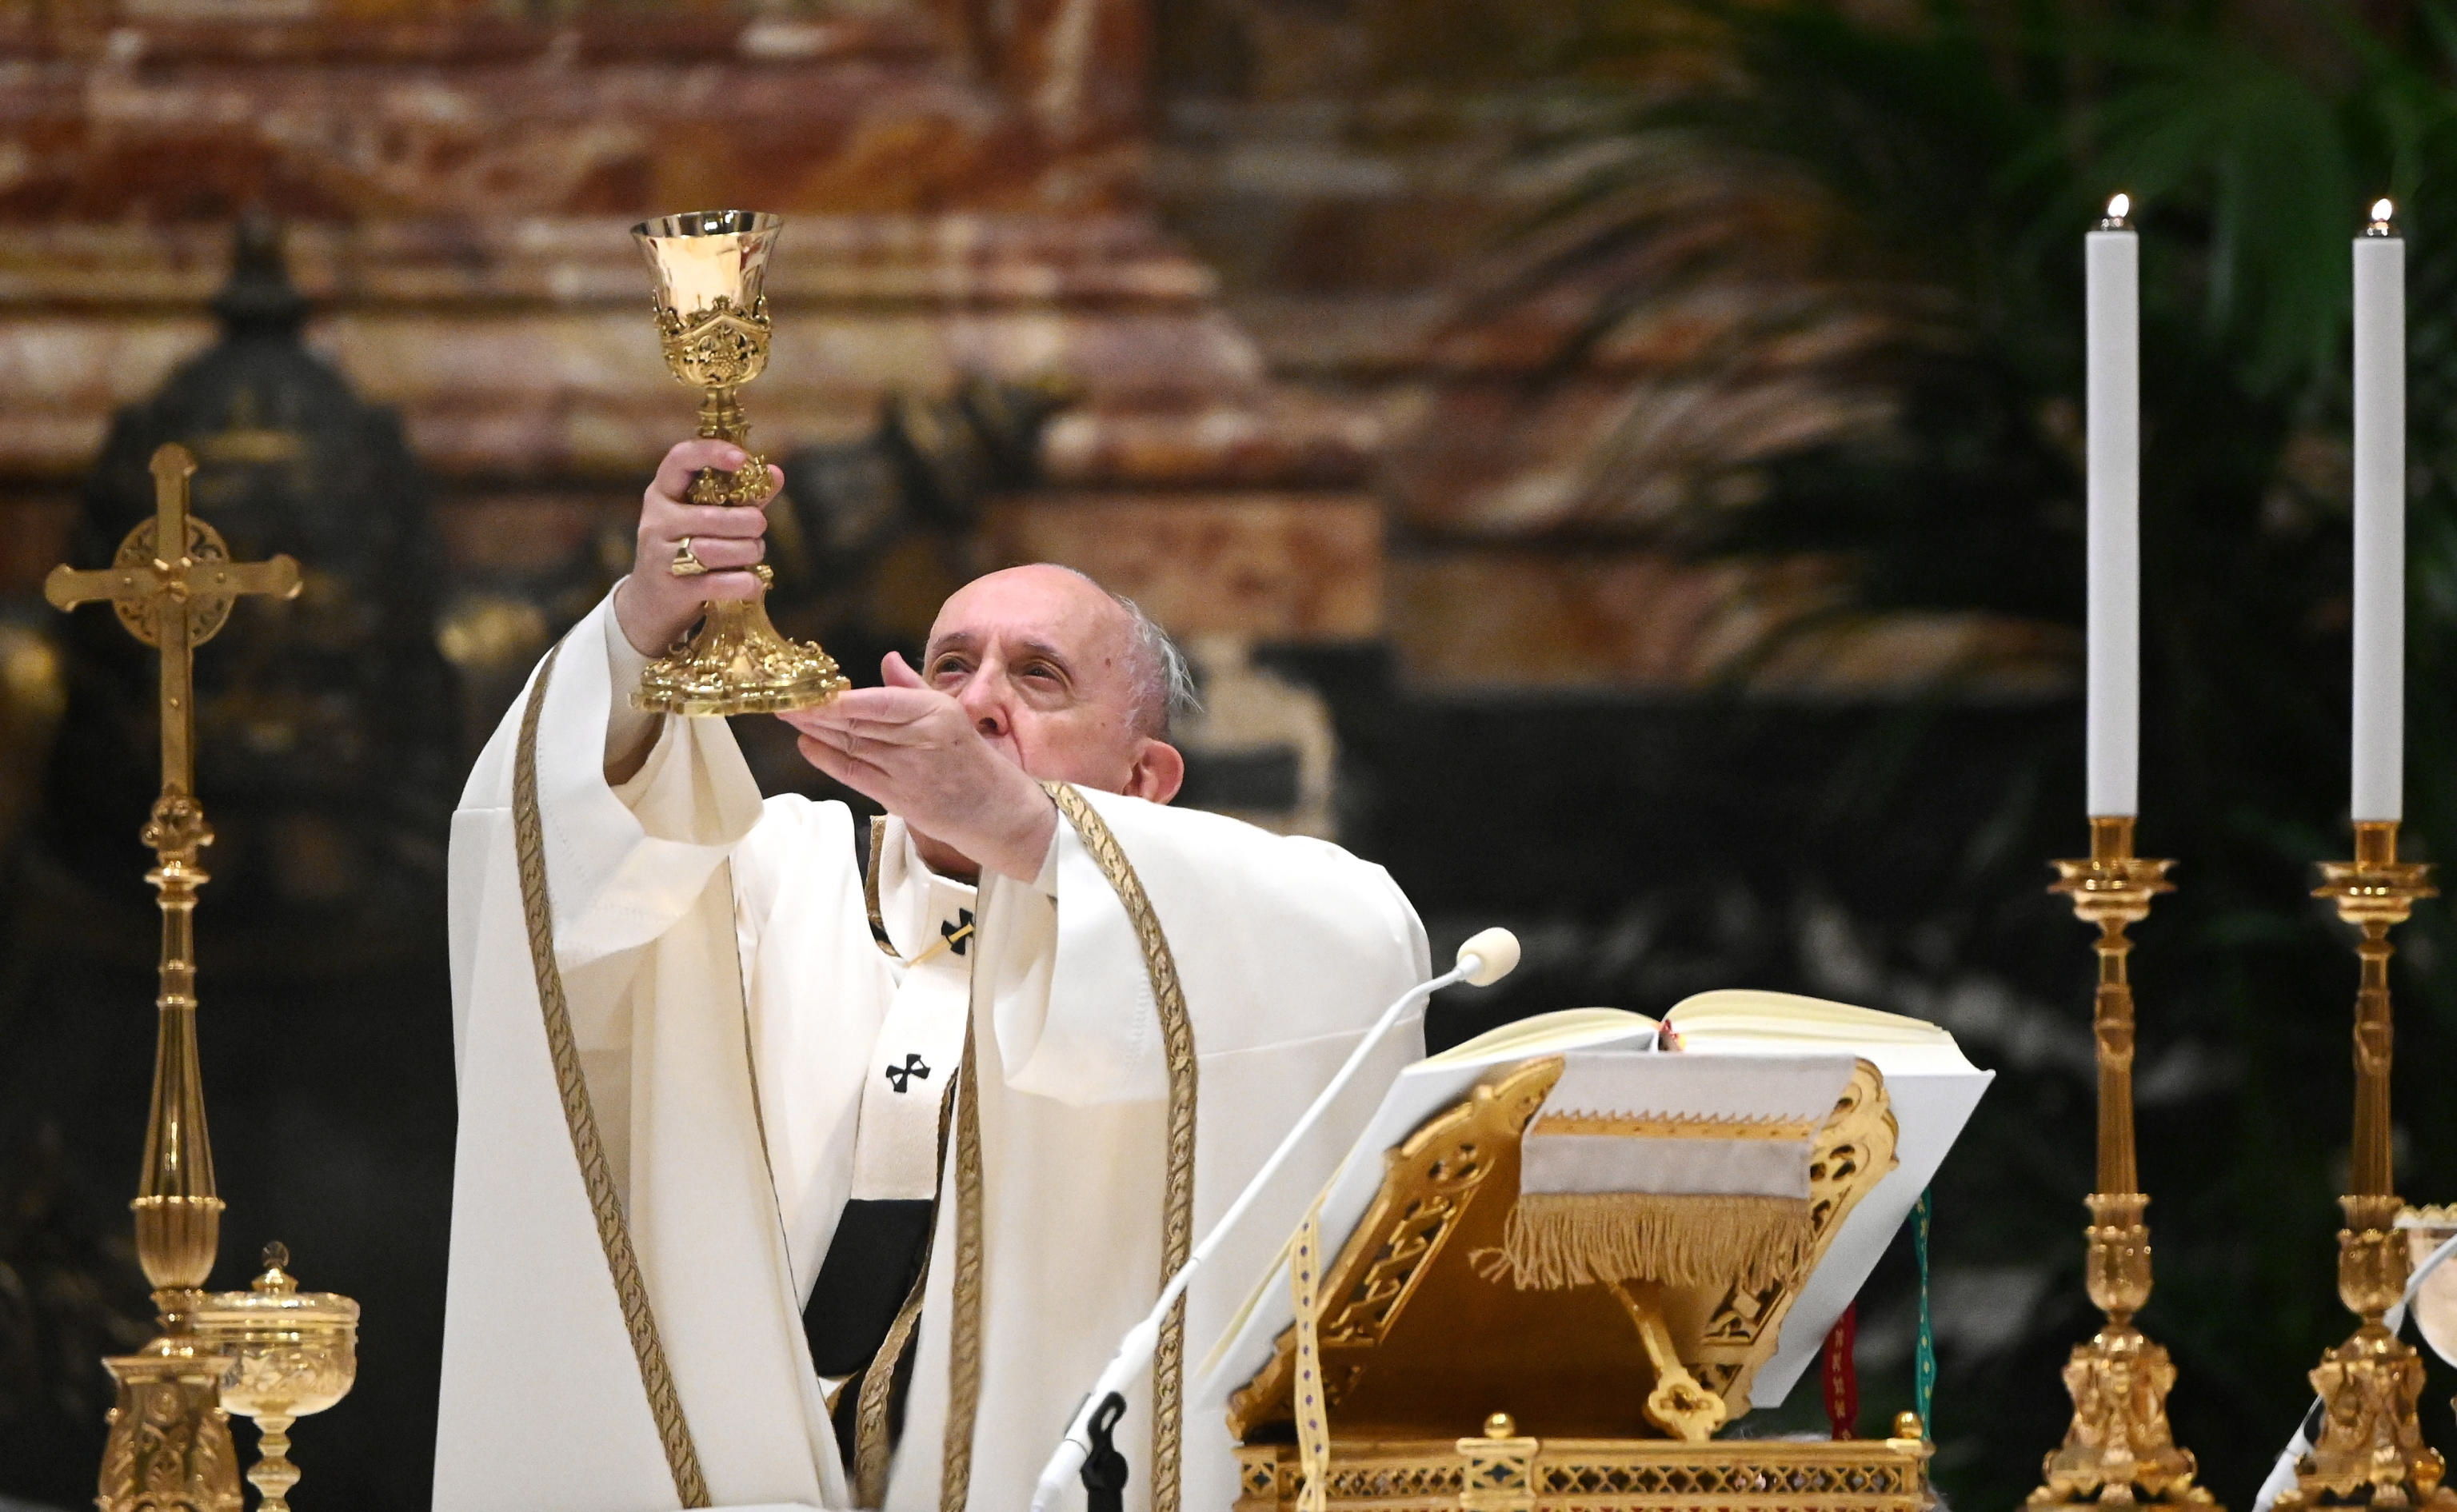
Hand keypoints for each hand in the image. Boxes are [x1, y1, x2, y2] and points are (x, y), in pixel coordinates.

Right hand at [612, 439, 783, 655]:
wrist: (652, 603)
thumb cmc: (688, 549)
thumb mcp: (707, 518)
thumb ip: (741, 497)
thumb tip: (775, 473)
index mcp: (663, 492)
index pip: (680, 459)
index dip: (712, 453)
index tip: (742, 459)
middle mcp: (656, 520)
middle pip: (712, 516)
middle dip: (748, 523)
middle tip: (758, 529)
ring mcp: (659, 556)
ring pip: (715, 550)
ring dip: (748, 552)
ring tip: (753, 553)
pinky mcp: (672, 589)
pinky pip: (718, 583)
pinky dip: (744, 583)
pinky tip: (753, 582)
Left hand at [778, 653, 1057, 882]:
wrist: (994, 808)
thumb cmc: (971, 756)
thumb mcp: (950, 712)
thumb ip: (913, 687)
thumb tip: (887, 659)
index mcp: (936, 713)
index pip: (880, 702)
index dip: (842, 699)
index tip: (813, 689)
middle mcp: (921, 741)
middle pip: (858, 724)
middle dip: (818, 712)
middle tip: (786, 699)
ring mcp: (908, 773)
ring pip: (852, 747)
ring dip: (816, 732)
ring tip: (790, 716)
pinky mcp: (898, 799)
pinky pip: (855, 775)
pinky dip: (827, 760)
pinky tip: (807, 744)